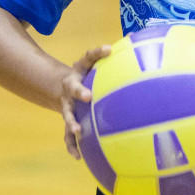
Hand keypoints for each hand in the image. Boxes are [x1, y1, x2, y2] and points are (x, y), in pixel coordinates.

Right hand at [60, 44, 111, 158]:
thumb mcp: (91, 62)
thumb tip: (131, 37)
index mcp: (78, 72)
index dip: (97, 52)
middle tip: (88, 96)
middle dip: (79, 93)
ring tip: (78, 132)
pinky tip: (79, 158)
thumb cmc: (86, 75)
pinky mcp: (69, 121)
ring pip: (68, 115)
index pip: (87, 57)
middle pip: (73, 91)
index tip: (108, 49)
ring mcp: (67, 107)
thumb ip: (105, 54)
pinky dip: (72, 146)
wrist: (62, 88)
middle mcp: (69, 90)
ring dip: (72, 124)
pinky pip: (68, 136)